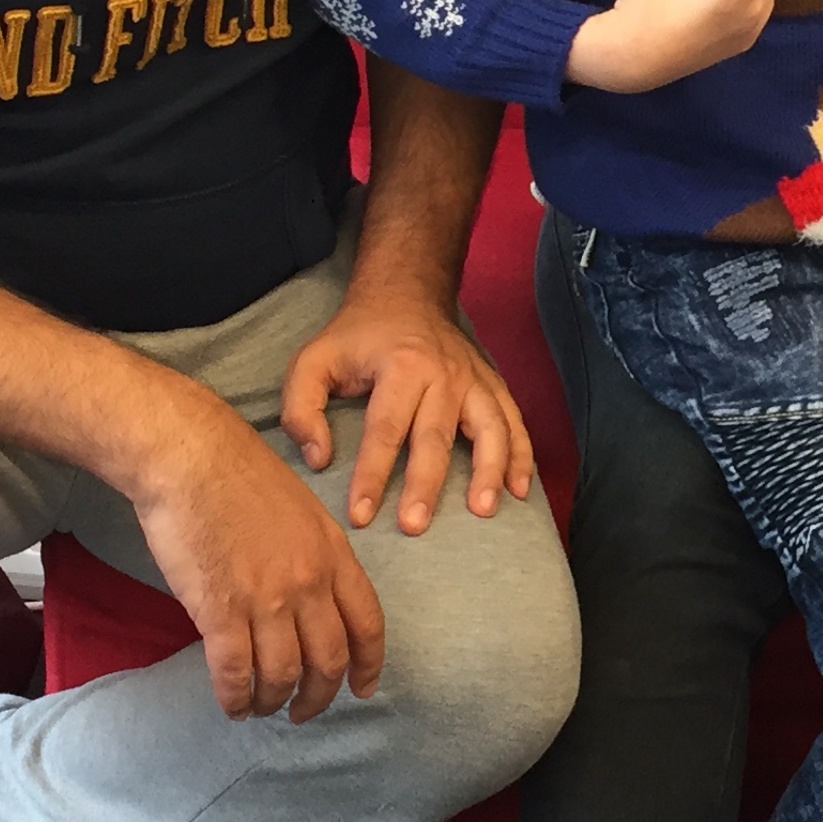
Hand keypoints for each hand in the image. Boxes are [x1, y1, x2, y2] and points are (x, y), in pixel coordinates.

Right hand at [127, 392, 386, 722]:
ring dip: (273, 701)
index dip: (368, 664)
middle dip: (319, 697)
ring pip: (283, 674)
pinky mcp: (220, 610)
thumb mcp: (302, 512)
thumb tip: (309, 603)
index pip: (368, 624)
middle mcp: (309, 582)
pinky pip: (235, 672)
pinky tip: (232, 704)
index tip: (363, 689)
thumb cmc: (239, 476)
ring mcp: (266, 598)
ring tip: (261, 708)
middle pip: (329, 660)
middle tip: (303, 713)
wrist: (191, 457)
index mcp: (333, 554)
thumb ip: (314, 558)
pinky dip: (236, 698)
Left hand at [282, 278, 536, 533]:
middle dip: (426, 485)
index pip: (384, 430)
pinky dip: (521, 456)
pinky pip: (514, 423)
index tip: (361, 515)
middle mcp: (443, 373)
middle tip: (414, 526)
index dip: (372, 475)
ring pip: (489, 429)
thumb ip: (301, 409)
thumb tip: (319, 459)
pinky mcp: (493, 386)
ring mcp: (474, 380)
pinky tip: (519, 490)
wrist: (406, 295)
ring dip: (488, 471)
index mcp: (399, 366)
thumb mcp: (312, 361)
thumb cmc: (356, 337)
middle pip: (435, 436)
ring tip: (482, 511)